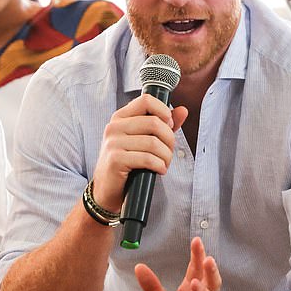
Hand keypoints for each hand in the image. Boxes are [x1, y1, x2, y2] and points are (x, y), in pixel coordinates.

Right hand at [90, 93, 187, 213]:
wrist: (107, 190)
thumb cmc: (128, 164)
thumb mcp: (143, 140)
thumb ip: (163, 124)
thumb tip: (183, 110)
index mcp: (121, 117)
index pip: (146, 100)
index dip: (164, 112)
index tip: (169, 126)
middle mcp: (114, 127)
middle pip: (154, 123)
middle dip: (169, 140)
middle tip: (168, 152)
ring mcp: (113, 143)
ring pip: (153, 143)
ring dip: (166, 156)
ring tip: (164, 164)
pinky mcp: (115, 159)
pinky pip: (147, 158)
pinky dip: (159, 165)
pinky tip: (159, 170)